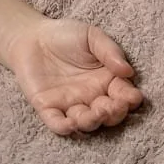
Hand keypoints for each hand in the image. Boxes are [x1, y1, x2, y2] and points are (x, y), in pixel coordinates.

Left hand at [7, 18, 144, 135]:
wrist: (31, 37)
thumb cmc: (65, 35)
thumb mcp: (91, 36)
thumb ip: (109, 51)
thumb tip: (128, 71)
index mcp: (107, 81)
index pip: (124, 95)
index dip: (130, 99)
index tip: (132, 97)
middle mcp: (92, 97)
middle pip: (109, 115)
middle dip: (114, 114)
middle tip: (112, 106)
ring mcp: (71, 105)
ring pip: (86, 123)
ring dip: (92, 122)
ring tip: (94, 113)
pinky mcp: (48, 108)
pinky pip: (58, 124)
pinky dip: (65, 127)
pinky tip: (70, 123)